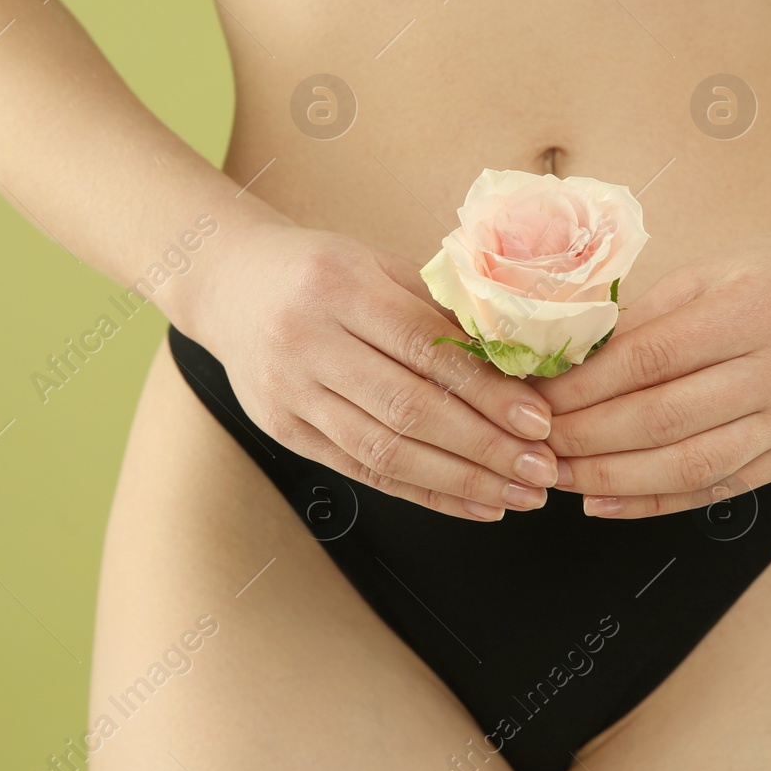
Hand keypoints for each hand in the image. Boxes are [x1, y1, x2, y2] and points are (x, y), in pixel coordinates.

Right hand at [189, 224, 560, 519]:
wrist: (229, 284)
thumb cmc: (322, 271)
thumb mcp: (378, 267)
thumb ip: (440, 311)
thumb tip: (522, 363)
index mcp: (341, 286)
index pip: (426, 350)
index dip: (487, 391)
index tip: (539, 421)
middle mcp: (308, 340)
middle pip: (408, 408)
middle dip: (484, 446)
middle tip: (541, 469)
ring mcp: (289, 392)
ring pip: (384, 450)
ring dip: (460, 480)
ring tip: (519, 494)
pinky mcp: (283, 431)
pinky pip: (361, 472)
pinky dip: (423, 493)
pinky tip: (473, 503)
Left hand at [529, 222, 770, 517]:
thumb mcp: (705, 273)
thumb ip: (640, 320)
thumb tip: (560, 363)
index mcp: (759, 309)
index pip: (652, 359)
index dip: (586, 386)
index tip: (537, 398)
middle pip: (665, 419)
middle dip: (587, 438)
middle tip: (535, 443)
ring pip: (690, 466)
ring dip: (613, 479)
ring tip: (561, 477)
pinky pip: (718, 489)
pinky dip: (656, 501)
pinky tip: (607, 500)